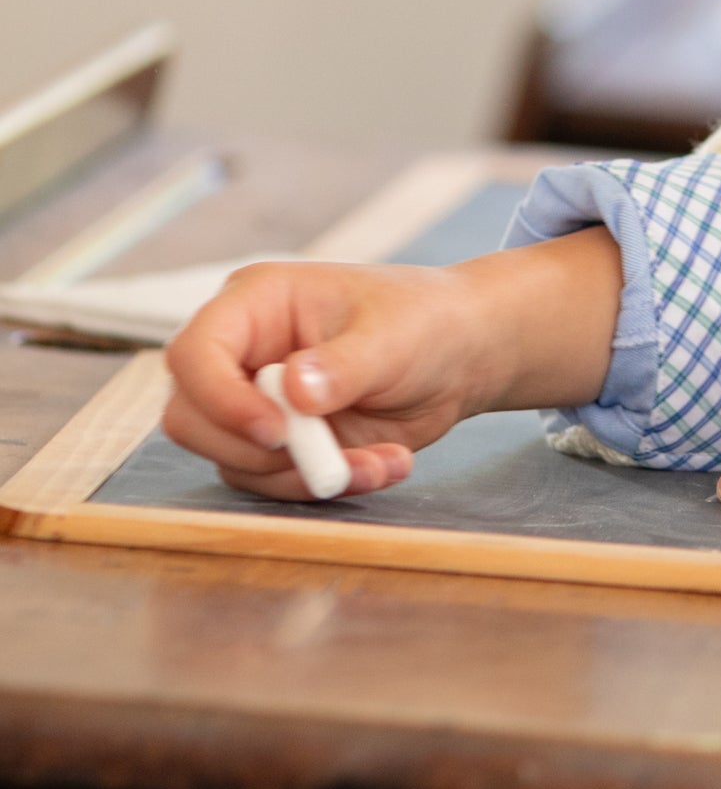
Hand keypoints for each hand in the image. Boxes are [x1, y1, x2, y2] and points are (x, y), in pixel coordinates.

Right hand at [162, 228, 622, 500]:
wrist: (461, 355)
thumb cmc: (424, 321)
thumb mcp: (393, 336)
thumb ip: (345, 364)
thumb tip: (295, 391)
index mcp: (255, 304)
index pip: (194, 353)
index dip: (220, 398)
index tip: (276, 430)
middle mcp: (242, 355)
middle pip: (191, 418)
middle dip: (257, 451)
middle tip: (326, 456)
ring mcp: (255, 403)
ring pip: (234, 461)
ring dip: (305, 475)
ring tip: (381, 460)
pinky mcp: (279, 444)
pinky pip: (275, 482)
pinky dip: (327, 484)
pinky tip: (385, 464)